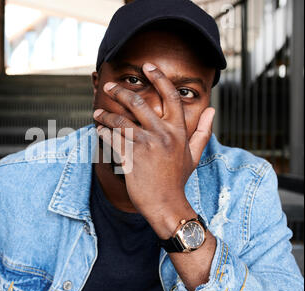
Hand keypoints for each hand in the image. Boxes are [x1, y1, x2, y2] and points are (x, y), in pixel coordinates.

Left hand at [93, 63, 214, 236]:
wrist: (167, 205)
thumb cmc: (178, 180)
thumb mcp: (194, 155)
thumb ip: (202, 131)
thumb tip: (212, 112)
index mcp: (178, 131)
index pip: (170, 96)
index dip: (159, 77)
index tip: (148, 66)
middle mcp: (162, 134)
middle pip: (138, 103)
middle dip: (120, 92)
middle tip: (109, 87)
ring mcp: (146, 145)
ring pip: (120, 121)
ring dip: (106, 115)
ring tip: (98, 113)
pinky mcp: (131, 157)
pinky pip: (112, 138)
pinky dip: (103, 132)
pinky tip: (99, 130)